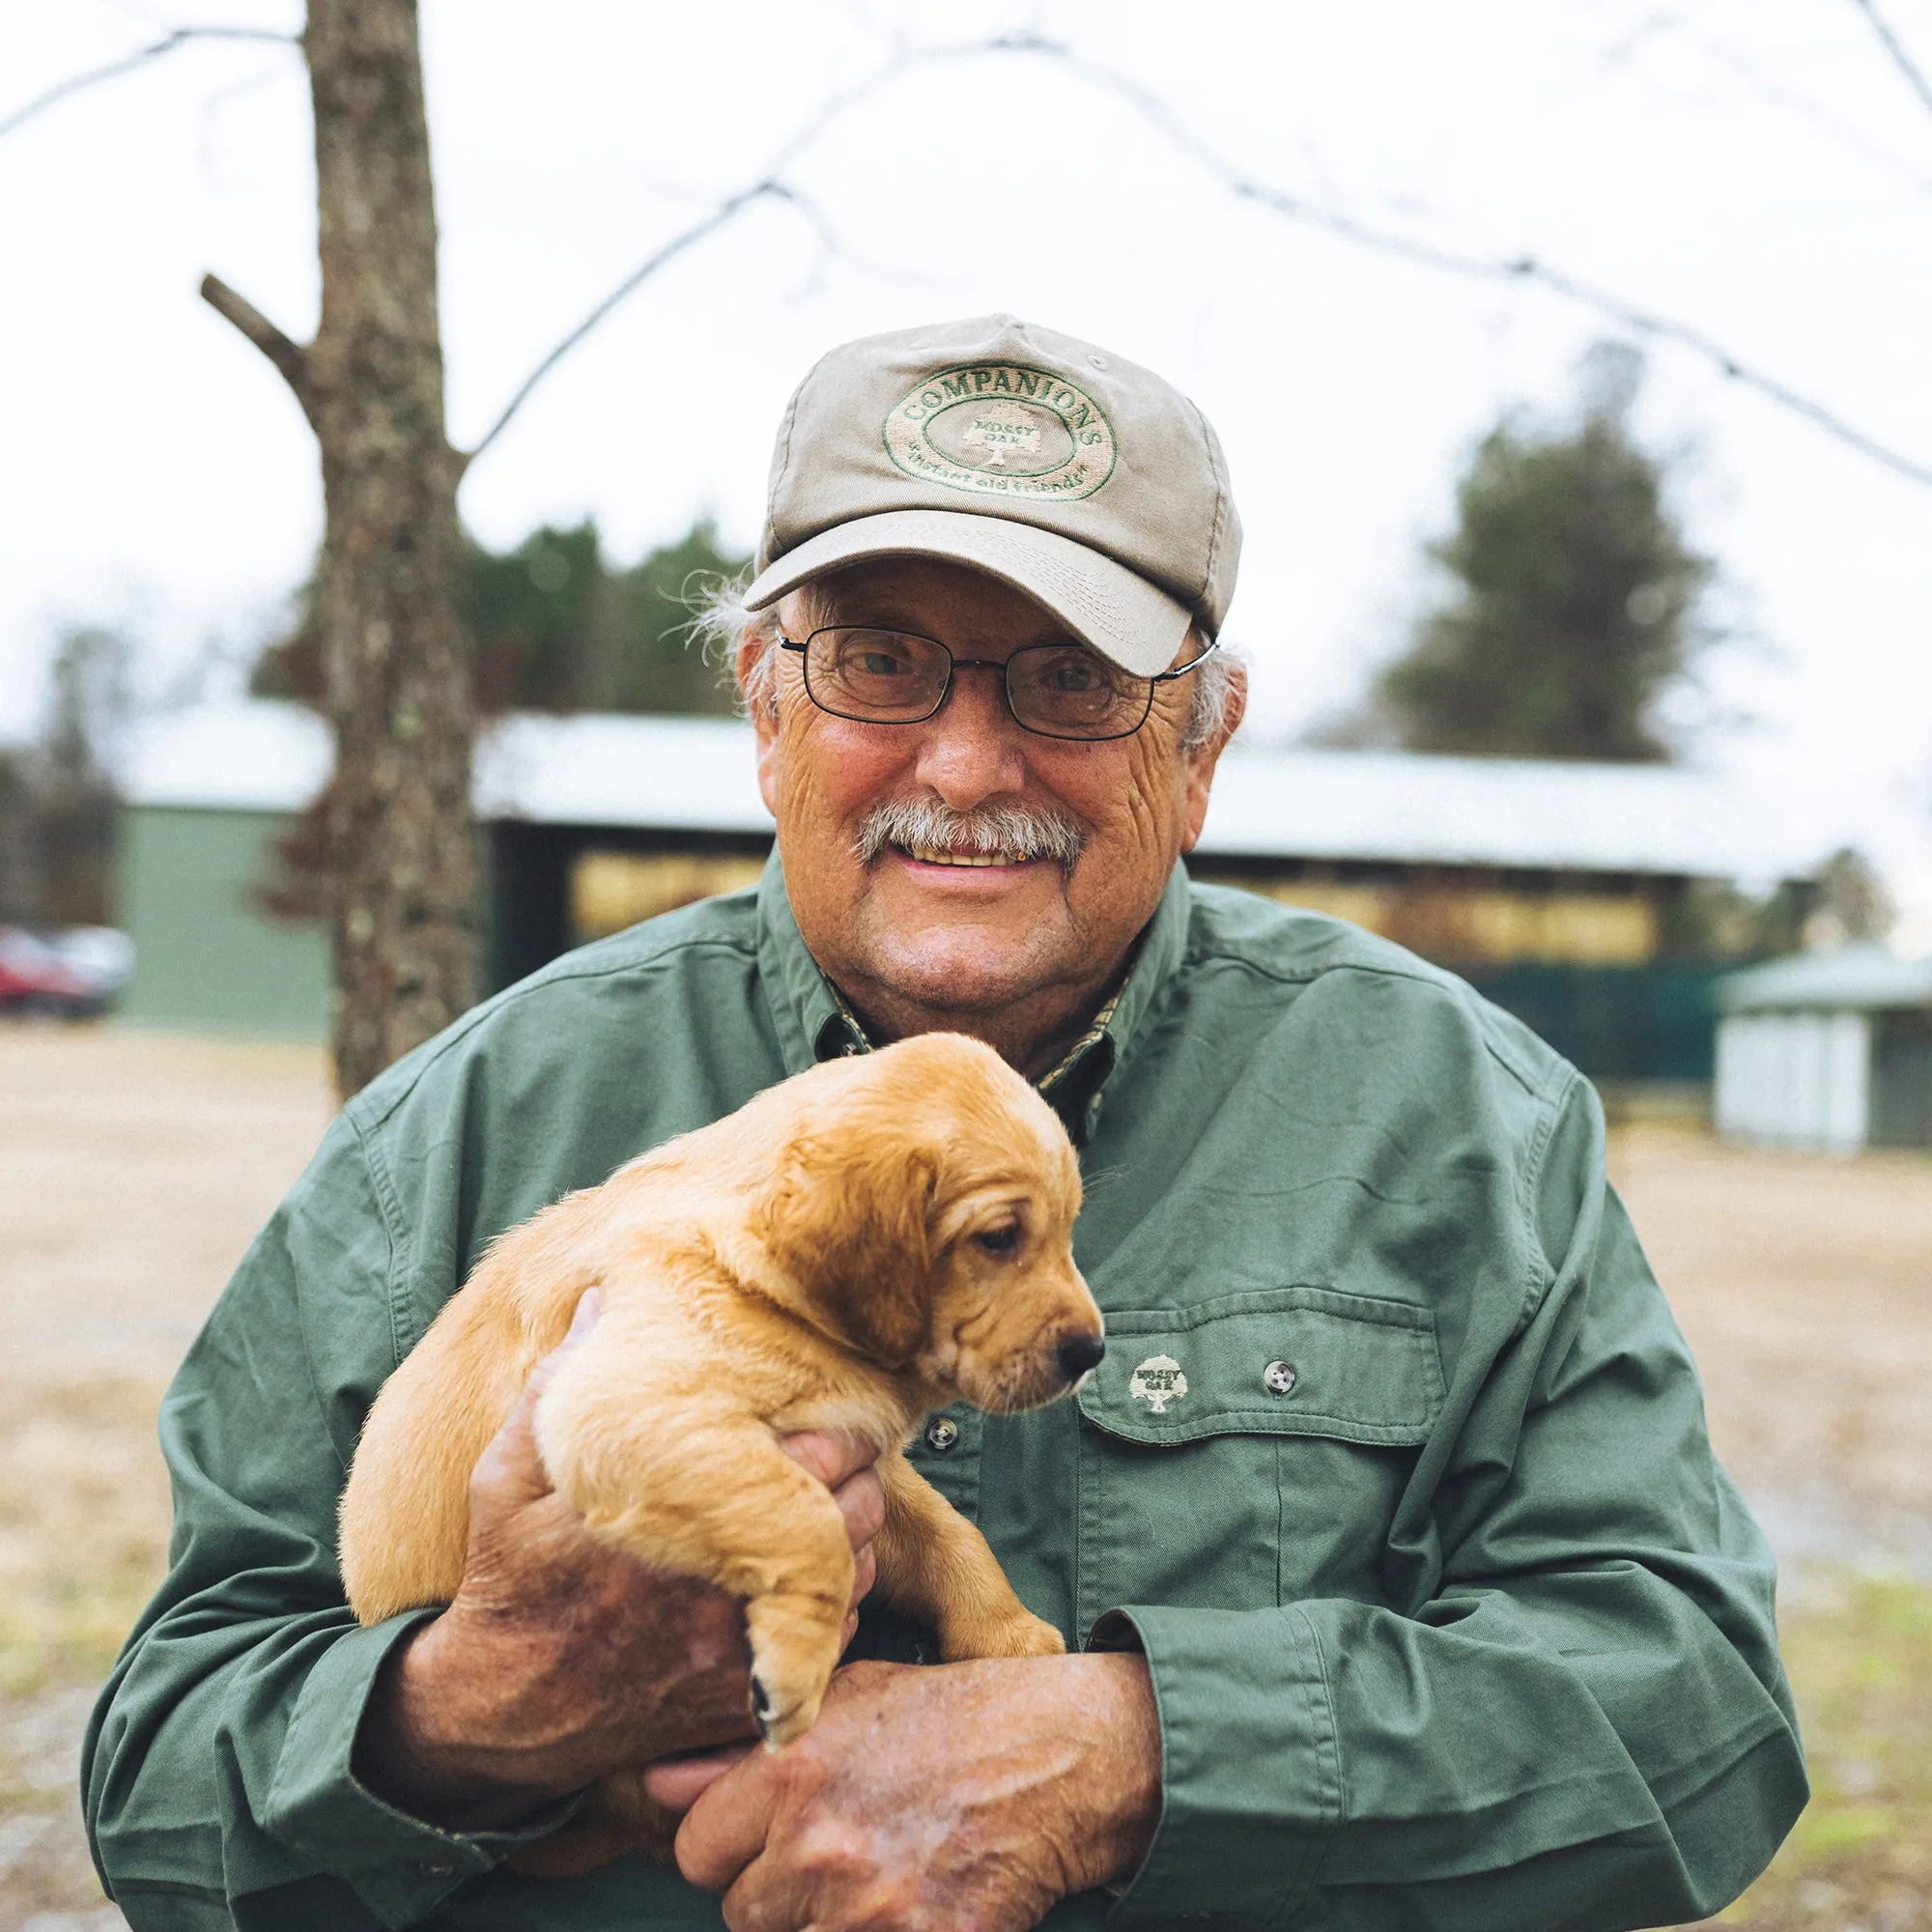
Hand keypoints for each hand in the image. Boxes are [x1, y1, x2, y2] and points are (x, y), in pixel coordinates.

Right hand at [353, 1290, 885, 1828]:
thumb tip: (605, 1301)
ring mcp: (741, 1653)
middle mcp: (723, 1590)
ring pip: (858, 1579)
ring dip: (855, 1540)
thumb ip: (561, 1382)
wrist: (496, 1710)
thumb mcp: (509, 1474)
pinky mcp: (748, 1702)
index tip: (830, 1405)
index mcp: (680, 1521)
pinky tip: (804, 1578)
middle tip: (846, 1450)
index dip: (836, 1423)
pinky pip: (835, 1642)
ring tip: (827, 1508)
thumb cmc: (508, 1577)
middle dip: (858, 1475)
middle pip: (854, 1514)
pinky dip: (835, 1605)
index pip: (814, 1455)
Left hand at [656, 1654, 1161, 1931]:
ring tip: (874, 1881)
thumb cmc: (951, 1717)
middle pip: (740, 1914)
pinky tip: (908, 1910)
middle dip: (780, 1893)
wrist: (1060, 1755)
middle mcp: (818, 1843)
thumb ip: (742, 1749)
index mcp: (791, 1770)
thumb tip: (654, 1783)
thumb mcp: (848, 1700)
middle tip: (839, 1854)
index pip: (695, 1850)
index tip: (771, 1832)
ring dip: (823, 1925)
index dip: (732, 1844)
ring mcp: (868, 1910)